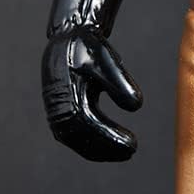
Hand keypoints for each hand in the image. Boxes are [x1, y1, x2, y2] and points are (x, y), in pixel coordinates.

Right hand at [42, 23, 142, 161]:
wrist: (69, 40)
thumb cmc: (87, 49)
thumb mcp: (105, 60)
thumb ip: (119, 82)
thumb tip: (136, 106)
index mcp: (64, 92)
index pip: (86, 123)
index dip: (109, 137)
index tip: (131, 144)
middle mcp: (56, 106)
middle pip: (81, 137)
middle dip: (107, 148)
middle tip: (132, 151)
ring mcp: (56, 112)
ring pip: (77, 141)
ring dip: (101, 150)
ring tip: (126, 152)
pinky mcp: (62, 114)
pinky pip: (76, 136)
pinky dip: (93, 145)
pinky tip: (112, 148)